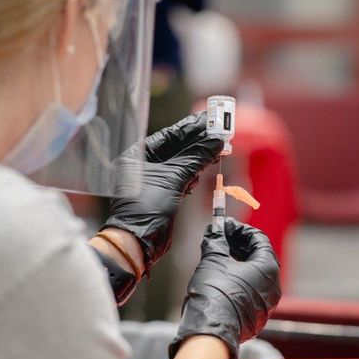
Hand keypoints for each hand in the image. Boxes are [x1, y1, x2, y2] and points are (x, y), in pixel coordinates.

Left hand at [103, 113, 223, 274]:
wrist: (139, 241)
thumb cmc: (146, 208)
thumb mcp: (173, 178)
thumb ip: (195, 158)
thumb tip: (215, 140)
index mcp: (137, 154)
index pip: (169, 134)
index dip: (192, 126)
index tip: (211, 118)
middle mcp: (144, 163)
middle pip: (177, 146)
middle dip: (199, 139)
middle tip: (220, 128)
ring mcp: (154, 177)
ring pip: (182, 160)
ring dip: (200, 154)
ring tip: (220, 143)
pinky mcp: (164, 190)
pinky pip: (182, 173)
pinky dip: (195, 168)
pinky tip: (208, 160)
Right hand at [170, 218, 280, 358]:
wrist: (210, 330)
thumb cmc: (214, 293)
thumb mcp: (213, 260)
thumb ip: (216, 240)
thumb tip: (215, 228)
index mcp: (268, 268)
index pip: (259, 239)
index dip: (241, 229)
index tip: (225, 226)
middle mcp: (273, 286)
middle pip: (259, 256)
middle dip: (240, 245)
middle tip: (221, 239)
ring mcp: (267, 303)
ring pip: (256, 275)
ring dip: (239, 262)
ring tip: (219, 256)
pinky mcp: (257, 316)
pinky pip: (252, 291)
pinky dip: (240, 279)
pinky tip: (223, 277)